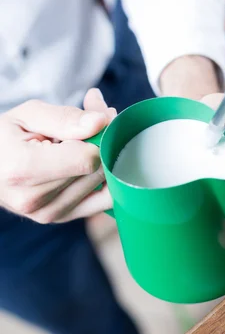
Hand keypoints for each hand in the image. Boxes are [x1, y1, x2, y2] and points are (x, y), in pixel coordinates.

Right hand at [0, 89, 114, 222]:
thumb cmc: (4, 137)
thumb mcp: (26, 115)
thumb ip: (64, 118)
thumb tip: (101, 121)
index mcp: (23, 169)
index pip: (87, 159)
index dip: (98, 134)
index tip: (94, 119)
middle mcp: (35, 199)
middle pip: (96, 170)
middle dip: (104, 143)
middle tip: (93, 123)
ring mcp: (48, 214)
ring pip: (103, 185)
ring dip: (104, 159)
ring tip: (84, 142)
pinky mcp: (60, 218)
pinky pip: (102, 201)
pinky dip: (105, 180)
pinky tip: (91, 162)